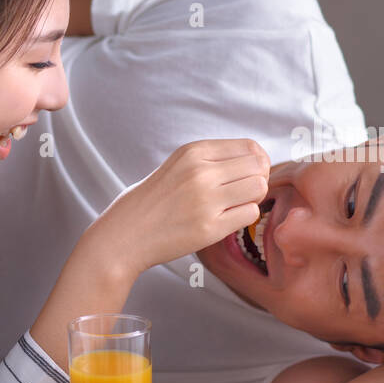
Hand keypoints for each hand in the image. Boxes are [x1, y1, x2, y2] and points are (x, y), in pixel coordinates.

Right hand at [91, 138, 269, 271]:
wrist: (124, 235)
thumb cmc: (151, 202)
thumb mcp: (176, 165)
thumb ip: (211, 160)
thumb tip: (255, 160)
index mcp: (193, 152)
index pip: (249, 147)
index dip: (256, 162)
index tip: (246, 175)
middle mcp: (200, 172)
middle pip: (258, 167)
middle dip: (256, 180)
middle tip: (240, 194)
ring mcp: (205, 200)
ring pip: (259, 188)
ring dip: (252, 199)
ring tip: (233, 207)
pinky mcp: (209, 227)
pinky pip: (249, 214)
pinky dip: (243, 218)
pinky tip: (225, 221)